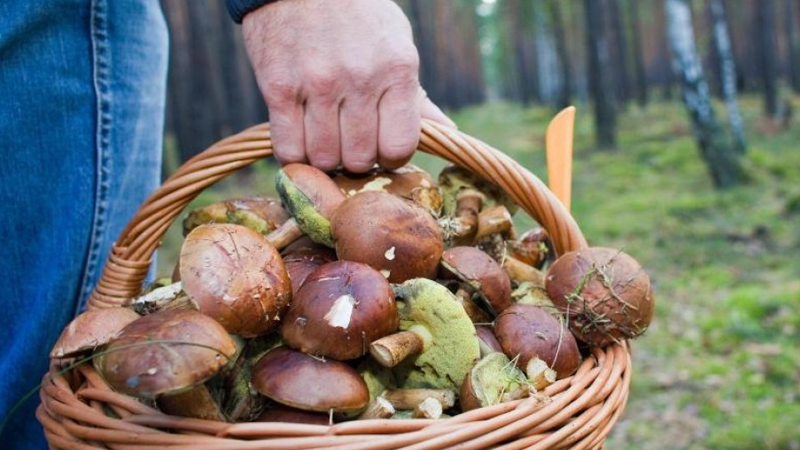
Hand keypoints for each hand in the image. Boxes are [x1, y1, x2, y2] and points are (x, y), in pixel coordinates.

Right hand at [243, 0, 453, 172]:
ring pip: (323, 159)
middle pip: (359, 159)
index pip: (399, 147)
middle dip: (356, 159)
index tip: (381, 147)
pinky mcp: (279, 88)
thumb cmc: (356, 15)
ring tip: (325, 137)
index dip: (390, 157)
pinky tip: (301, 137)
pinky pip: (288, 148)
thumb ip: (416, 96)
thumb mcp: (397, 44)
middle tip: (349, 141)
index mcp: (397, 69)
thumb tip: (446, 132)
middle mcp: (359, 79)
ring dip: (324, 157)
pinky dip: (294, 153)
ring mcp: (317, 84)